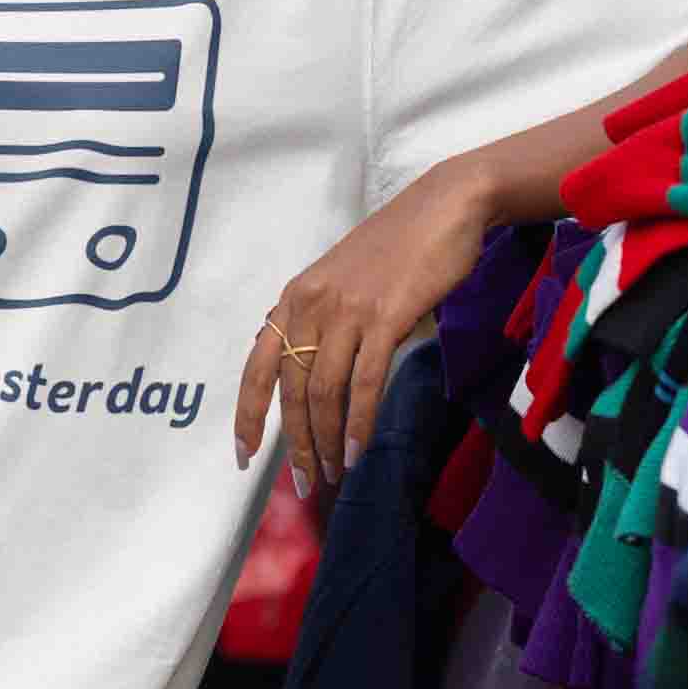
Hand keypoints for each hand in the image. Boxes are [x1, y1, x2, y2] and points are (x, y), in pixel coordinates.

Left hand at [233, 154, 495, 495]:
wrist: (444, 206)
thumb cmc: (398, 248)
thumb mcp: (342, 281)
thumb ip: (320, 322)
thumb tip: (302, 373)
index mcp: (295, 297)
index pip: (257, 366)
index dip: (247, 415)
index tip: (244, 456)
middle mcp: (311, 303)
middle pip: (292, 389)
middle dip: (295, 443)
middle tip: (306, 482)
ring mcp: (347, 309)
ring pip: (324, 391)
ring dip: (326, 440)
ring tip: (334, 472)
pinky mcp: (385, 316)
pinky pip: (364, 381)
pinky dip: (358, 421)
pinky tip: (358, 448)